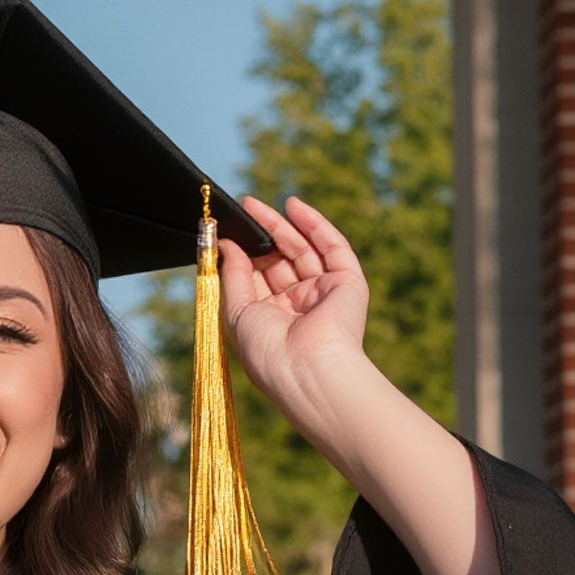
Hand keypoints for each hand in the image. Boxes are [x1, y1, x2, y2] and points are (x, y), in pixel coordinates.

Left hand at [217, 193, 371, 428]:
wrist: (307, 369)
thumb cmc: (267, 351)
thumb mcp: (237, 312)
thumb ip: (232, 276)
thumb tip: (226, 245)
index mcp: (273, 321)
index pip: (258, 280)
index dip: (244, 255)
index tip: (227, 233)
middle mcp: (299, 307)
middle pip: (280, 261)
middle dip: (262, 235)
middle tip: (243, 209)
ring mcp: (324, 293)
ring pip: (303, 250)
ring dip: (282, 225)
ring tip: (255, 205)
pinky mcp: (347, 282)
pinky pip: (332, 246)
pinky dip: (313, 224)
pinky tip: (293, 205)